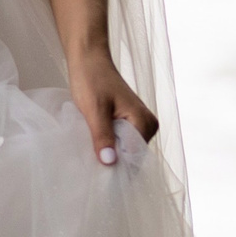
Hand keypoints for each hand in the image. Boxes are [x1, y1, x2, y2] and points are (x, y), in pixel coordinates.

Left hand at [68, 46, 156, 164]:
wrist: (88, 58)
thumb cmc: (91, 79)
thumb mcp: (94, 110)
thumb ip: (103, 136)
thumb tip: (110, 163)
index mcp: (144, 123)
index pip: (134, 158)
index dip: (117, 168)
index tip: (98, 178)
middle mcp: (147, 125)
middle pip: (131, 156)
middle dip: (112, 161)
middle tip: (90, 169)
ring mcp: (139, 123)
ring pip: (124, 150)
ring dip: (109, 153)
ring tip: (90, 157)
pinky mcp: (128, 122)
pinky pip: (121, 141)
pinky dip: (108, 144)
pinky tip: (93, 146)